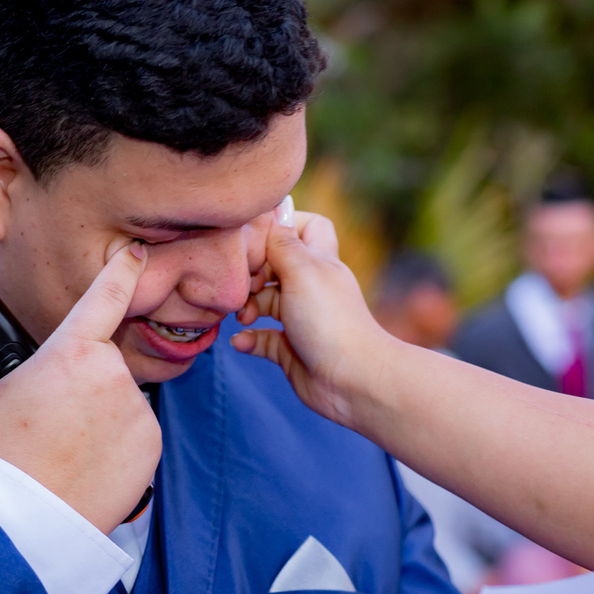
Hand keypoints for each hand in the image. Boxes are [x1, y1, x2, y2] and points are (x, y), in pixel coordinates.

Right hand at [0, 240, 160, 533]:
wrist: (28, 521)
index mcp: (71, 351)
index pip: (105, 295)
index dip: (124, 268)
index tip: (139, 253)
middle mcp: (113, 374)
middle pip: (102, 364)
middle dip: (82, 383)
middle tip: (50, 420)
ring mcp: (137, 410)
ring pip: (119, 400)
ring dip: (99, 415)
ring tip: (65, 448)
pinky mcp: (152, 445)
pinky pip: (135, 432)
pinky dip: (116, 443)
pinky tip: (88, 464)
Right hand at [231, 211, 391, 430]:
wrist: (352, 379)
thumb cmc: (329, 320)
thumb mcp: (302, 269)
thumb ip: (281, 242)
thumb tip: (270, 214)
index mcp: (319, 261)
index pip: (304, 226)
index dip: (281, 226)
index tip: (255, 239)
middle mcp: (310, 287)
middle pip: (275, 265)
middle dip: (254, 273)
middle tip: (246, 285)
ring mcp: (300, 319)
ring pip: (265, 302)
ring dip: (248, 307)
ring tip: (244, 316)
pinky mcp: (291, 349)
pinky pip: (262, 338)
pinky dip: (249, 338)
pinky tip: (241, 341)